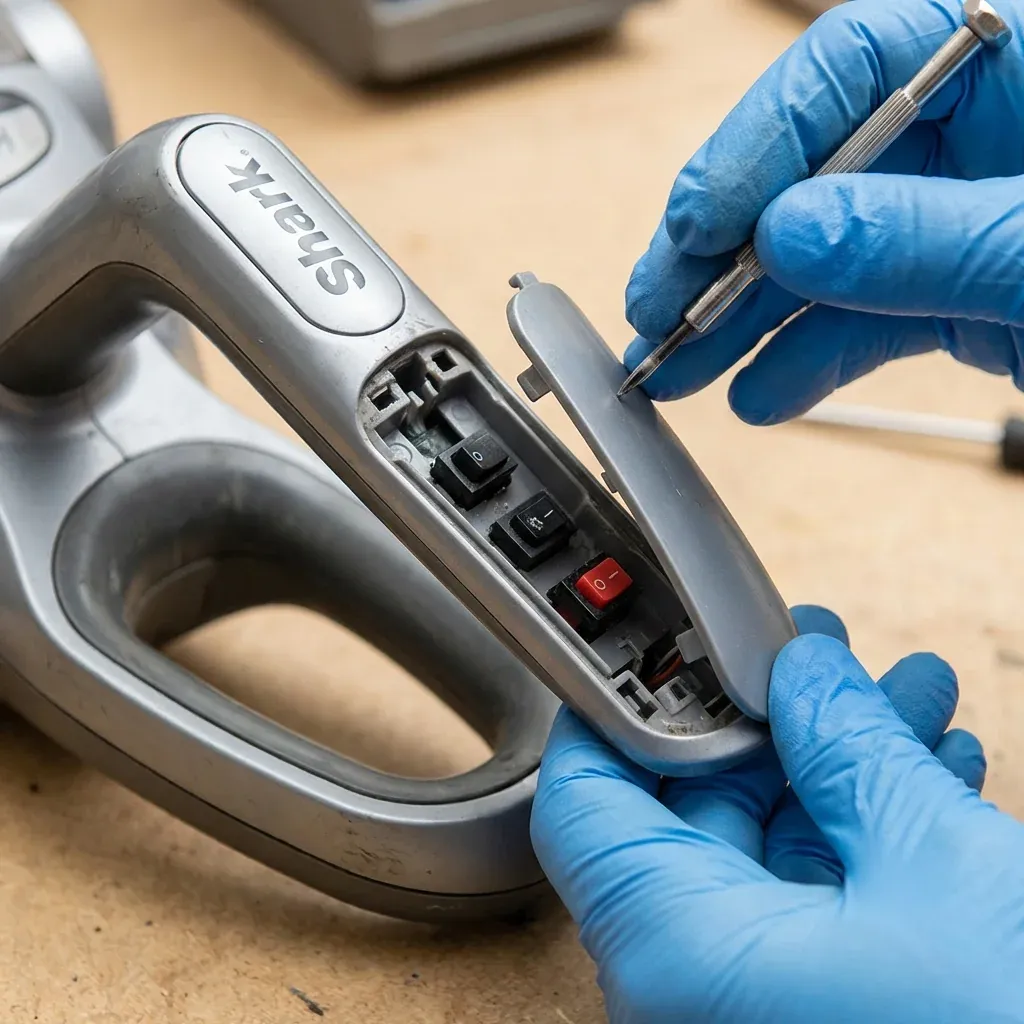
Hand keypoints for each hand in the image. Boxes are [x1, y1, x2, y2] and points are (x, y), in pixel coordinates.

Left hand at [531, 606, 1023, 1023]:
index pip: (583, 801)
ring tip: (904, 699)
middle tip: (822, 659)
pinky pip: (814, 907)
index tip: (663, 649)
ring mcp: (756, 1010)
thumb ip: (851, 748)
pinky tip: (930, 777)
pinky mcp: (815, 1016)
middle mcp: (693, 993)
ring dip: (836, 769)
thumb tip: (806, 670)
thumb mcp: (935, 866)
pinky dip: (865, 837)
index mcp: (677, 955)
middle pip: (688, 814)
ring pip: (768, 852)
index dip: (615, 711)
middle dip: (767, 725)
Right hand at [624, 0, 1023, 420]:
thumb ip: (920, 236)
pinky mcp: (955, 297)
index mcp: (1013, 68)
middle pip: (811, 170)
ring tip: (678, 367)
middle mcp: (973, 136)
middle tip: (656, 308)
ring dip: (739, 319)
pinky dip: (806, 360)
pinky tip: (759, 390)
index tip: (696, 225)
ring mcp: (956, 221)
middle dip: (722, 248)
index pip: (848, 66)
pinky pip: (863, 322)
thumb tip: (787, 235)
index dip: (754, 142)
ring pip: (821, 259)